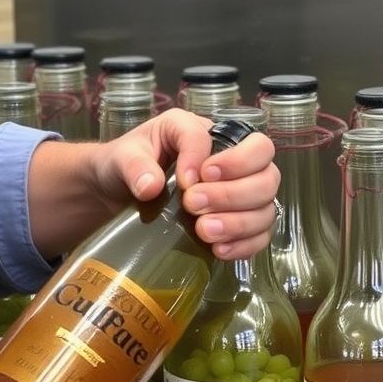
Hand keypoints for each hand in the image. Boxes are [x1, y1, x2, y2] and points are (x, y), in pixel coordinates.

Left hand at [94, 108, 280, 259]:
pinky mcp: (239, 221)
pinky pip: (261, 233)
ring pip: (267, 204)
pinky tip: (220, 250)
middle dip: (232, 192)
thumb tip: (150, 186)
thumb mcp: (122, 156)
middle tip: (194, 205)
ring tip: (204, 231)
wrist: (115, 195)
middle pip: (265, 170)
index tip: (187, 182)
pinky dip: (245, 244)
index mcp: (202, 131)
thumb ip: (135, 165)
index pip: (229, 138)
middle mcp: (231, 158)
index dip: (219, 161)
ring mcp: (240, 191)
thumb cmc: (125, 165)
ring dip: (240, 221)